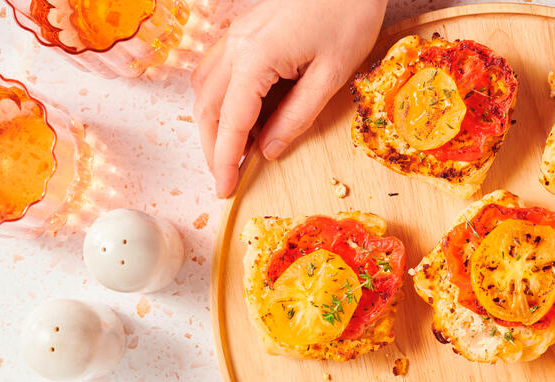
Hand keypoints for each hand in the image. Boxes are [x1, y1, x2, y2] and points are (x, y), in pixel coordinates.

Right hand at [191, 0, 387, 196]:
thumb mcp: (331, 75)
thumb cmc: (349, 14)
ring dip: (213, 123)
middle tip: (226, 178)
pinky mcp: (243, 27)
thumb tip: (268, 150)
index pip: (230, 123)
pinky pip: (217, 67)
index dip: (225, 161)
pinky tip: (240, 114)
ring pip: (205, 86)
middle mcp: (235, 45)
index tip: (224, 190)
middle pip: (206, 107)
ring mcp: (235, 32)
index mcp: (254, 59)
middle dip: (212, 148)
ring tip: (235, 152)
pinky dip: (220, 97)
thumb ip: (297, 116)